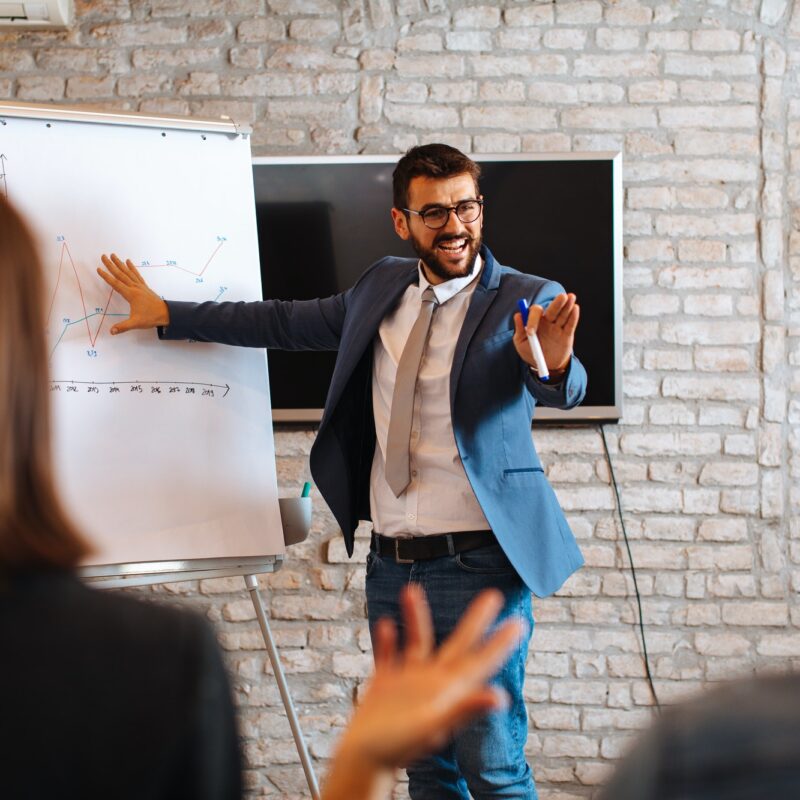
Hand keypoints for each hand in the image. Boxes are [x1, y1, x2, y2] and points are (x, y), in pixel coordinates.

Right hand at [97, 254, 169, 333]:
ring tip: (113, 255)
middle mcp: (135, 288)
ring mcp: (140, 286)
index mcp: (131, 295)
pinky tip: (128, 261)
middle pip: (121, 274)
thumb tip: (111, 331)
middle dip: (111, 265)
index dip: (106, 276)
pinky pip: (137, 275)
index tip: (99, 269)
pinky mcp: (144, 287)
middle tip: (103, 256)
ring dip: (120, 263)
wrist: (166, 314)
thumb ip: (123, 327)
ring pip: (128, 272)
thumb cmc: (151, 318)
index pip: (116, 284)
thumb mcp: (136, 323)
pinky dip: (132, 268)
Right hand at [321, 586, 523, 798]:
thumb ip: (464, 709)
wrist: (361, 762)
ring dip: (416, 616)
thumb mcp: (433, 725)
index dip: (500, 642)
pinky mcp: (384, 685)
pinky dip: (386, 640)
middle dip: (475, 620)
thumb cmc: (396, 748)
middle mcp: (431, 682)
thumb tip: (499, 697)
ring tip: (410, 591)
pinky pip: (387, 656)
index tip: (518, 623)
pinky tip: (386, 624)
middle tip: (493, 596)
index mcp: (448, 690)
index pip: (481, 661)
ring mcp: (407, 681)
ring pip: (417, 641)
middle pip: (459, 643)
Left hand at [513, 292, 579, 376]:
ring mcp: (558, 327)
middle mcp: (547, 321)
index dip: (533, 318)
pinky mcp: (567, 334)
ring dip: (567, 306)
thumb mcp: (521, 343)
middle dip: (557, 303)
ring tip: (571, 297)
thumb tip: (518, 315)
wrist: (545, 365)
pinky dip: (573, 317)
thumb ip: (519, 330)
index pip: (535, 312)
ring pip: (563, 315)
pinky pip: (570, 325)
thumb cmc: (530, 353)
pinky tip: (575, 308)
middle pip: (552, 309)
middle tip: (562, 296)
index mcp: (535, 321)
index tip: (531, 332)